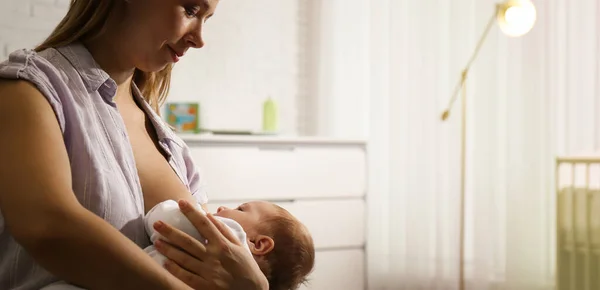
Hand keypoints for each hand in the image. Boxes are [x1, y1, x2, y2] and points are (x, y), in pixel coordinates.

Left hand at [153, 200, 267, 289]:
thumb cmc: (246, 268)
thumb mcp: (239, 246)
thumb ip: (224, 231)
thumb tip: (210, 216)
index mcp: (223, 245)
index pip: (204, 224)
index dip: (192, 213)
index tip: (181, 203)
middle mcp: (214, 257)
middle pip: (188, 241)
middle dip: (171, 231)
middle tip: (157, 223)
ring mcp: (208, 272)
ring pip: (184, 258)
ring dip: (169, 249)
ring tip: (156, 241)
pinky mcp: (205, 286)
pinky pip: (186, 276)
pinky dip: (175, 269)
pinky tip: (165, 262)